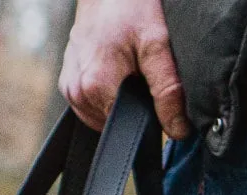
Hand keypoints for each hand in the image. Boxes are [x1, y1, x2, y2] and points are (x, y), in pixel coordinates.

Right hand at [59, 0, 190, 138]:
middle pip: (118, 124)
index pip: (131, 129)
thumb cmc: (131, 7)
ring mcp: (70, 88)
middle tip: (143, 71)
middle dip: (136, 106)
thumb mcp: (158, 44)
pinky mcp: (68, 82)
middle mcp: (77, 91)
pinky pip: (94, 104)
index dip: (152, 117)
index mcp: (96, 87)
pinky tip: (116, 69)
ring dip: (121, 100)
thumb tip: (178, 130)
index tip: (157, 92)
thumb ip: (168, 91)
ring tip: (129, 67)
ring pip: (106, 116)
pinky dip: (108, 93)